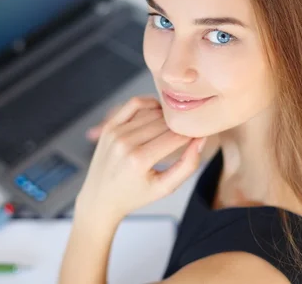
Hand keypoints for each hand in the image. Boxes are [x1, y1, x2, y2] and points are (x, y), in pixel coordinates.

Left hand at [76, 97, 205, 222]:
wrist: (100, 198)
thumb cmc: (134, 196)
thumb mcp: (164, 188)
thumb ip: (187, 166)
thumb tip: (201, 140)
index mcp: (139, 160)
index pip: (176, 137)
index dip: (191, 134)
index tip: (199, 134)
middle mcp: (125, 143)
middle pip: (164, 123)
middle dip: (179, 126)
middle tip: (188, 131)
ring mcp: (115, 132)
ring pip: (152, 113)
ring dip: (166, 118)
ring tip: (173, 127)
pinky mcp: (109, 126)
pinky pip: (134, 104)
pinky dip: (150, 104)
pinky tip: (158, 112)